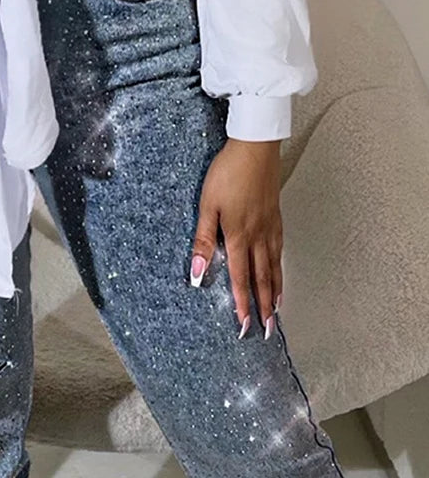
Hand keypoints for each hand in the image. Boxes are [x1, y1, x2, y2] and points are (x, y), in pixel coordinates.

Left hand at [189, 138, 282, 338]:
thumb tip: (196, 274)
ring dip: (276, 291)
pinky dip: (281, 268)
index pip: (240, 279)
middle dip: (264, 307)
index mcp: (239, 237)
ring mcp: (271, 227)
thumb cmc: (228, 173)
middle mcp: (259, 236)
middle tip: (266, 330)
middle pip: (263, 279)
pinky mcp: (276, 216)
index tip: (243, 326)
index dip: (242, 304)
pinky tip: (280, 271)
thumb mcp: (207, 206)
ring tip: (277, 310)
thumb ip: (203, 241)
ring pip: (275, 266)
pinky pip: (280, 250)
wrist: (256, 146)